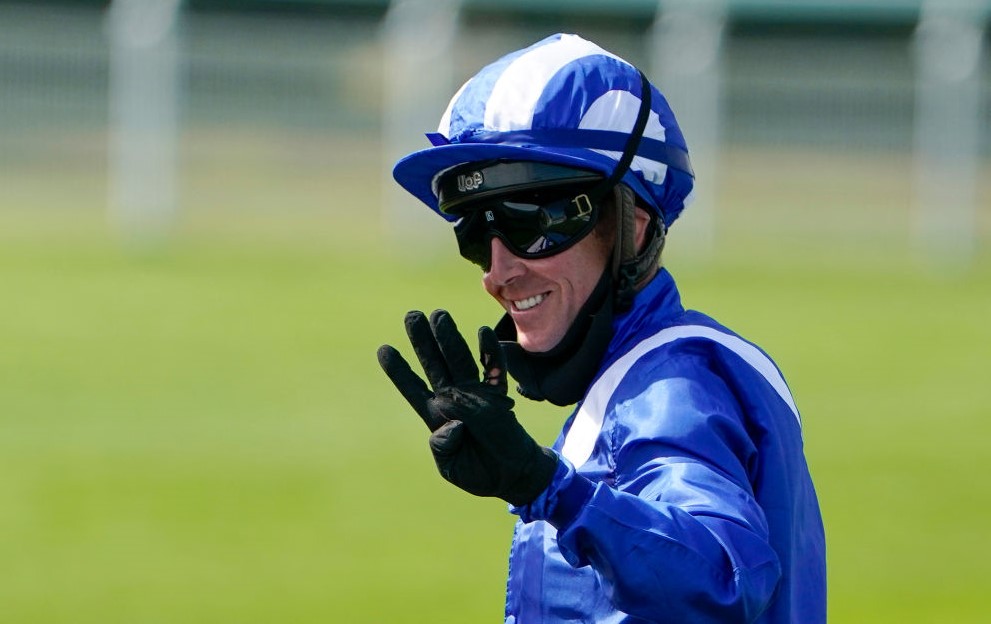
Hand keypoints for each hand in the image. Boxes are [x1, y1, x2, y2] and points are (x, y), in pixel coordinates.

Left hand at [377, 309, 557, 506]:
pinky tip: (482, 333)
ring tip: (439, 315)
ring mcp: (476, 394)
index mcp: (435, 416)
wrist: (512, 476)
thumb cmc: (478, 472)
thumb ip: (444, 446)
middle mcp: (453, 399)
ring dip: (449, 338)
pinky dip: (490, 352)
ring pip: (459, 360)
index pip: (413, 388)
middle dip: (423, 341)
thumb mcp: (451, 467)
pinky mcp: (498, 396)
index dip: (399, 371)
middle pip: (434, 364)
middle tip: (412, 316)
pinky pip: (494, 370)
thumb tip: (452, 421)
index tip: (384, 349)